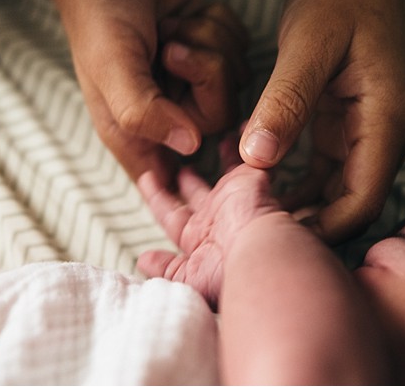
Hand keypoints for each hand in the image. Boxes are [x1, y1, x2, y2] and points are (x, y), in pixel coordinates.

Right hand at [53, 0, 247, 182]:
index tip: (199, 139)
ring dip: (210, 43)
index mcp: (133, 130)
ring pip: (236, 81)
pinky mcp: (207, 43)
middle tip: (171, 47)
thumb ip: (144, 111)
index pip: (171, 184)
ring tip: (169, 26)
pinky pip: (243, 48)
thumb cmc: (97, 8)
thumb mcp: (111, 64)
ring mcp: (188, 77)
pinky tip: (184, 13)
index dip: (193, 181)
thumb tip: (191, 144)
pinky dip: (219, 24)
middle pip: (219, 120)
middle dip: (205, 75)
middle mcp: (163, 109)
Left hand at [136, 138, 280, 308]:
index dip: (159, 199)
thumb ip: (167, 268)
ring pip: (227, 172)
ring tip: (209, 136)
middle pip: (197, 192)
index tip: (146, 180)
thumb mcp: (190, 279)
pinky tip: (243, 125)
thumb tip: (143, 259)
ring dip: (221, 156)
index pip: (172, 215)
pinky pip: (252, 157)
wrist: (261, 259)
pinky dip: (248, 141)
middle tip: (177, 161)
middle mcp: (218, 218)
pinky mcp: (253, 180)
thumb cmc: (226, 274)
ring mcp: (236, 199)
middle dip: (186, 180)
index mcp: (199, 240)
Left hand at [240, 0, 404, 243]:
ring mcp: (364, 133)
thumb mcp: (307, 45)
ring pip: (333, 194)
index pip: (362, 203)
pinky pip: (320, 171)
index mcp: (386, 123)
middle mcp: (382, 137)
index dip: (319, 229)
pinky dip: (291, 183)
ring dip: (295, 208)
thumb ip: (284, 101)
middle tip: (245, 235)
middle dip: (304, 226)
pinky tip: (252, 184)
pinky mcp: (342, 126)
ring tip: (243, 216)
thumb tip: (257, 160)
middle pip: (349, 207)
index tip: (268, 237)